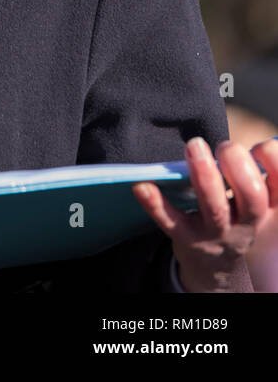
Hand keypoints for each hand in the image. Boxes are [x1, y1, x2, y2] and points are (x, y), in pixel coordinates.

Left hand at [132, 136, 277, 292]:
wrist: (217, 267)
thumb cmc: (235, 217)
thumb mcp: (255, 202)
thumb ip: (255, 173)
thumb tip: (252, 140)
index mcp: (267, 208)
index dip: (274, 163)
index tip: (260, 146)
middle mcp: (247, 223)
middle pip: (252, 196)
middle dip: (240, 167)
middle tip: (226, 146)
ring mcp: (215, 233)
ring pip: (215, 208)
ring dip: (205, 176)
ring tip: (194, 146)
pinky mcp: (186, 238)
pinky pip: (170, 220)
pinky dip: (155, 203)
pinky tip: (142, 185)